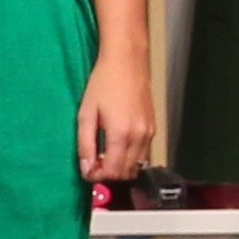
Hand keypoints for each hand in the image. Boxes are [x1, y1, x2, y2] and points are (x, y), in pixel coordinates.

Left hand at [80, 50, 152, 184]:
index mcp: (120, 134)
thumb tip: (86, 168)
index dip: (97, 177)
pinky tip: (117, 146)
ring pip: (136, 166)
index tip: (87, 171)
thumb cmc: (104, 82)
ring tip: (104, 155)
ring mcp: (149, 133)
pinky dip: (130, 158)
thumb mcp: (86, 113)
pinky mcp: (153, 128)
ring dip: (120, 167)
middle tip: (93, 164)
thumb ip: (85, 144)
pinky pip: (143, 154)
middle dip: (108, 174)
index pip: (111, 171)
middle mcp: (139, 137)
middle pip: (125, 173)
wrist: (127, 61)